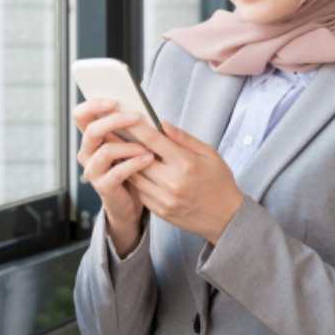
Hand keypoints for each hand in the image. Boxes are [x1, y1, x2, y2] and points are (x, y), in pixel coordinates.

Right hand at [73, 100, 156, 242]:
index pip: (80, 115)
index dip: (93, 105)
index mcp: (92, 137)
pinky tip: (149, 158)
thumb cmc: (133, 164)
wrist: (133, 200)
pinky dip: (135, 163)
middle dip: (115, 120)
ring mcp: (93, 170)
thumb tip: (139, 104)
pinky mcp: (104, 186)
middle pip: (92, 130)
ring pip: (105, 150)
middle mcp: (87, 152)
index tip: (114, 100)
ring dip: (129, 145)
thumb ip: (130, 125)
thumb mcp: (131, 141)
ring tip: (148, 144)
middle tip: (137, 116)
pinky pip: (117, 171)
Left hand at [122, 117, 243, 244]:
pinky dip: (131, 179)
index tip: (122, 116)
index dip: (135, 127)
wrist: (227, 218)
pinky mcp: (160, 211)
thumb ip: (184, 138)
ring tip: (111, 147)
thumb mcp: (210, 154)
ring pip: (134, 176)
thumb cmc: (220, 182)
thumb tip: (162, 123)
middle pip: (137, 158)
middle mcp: (172, 182)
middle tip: (107, 129)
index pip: (153, 141)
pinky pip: (139, 192)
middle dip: (121, 142)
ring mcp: (164, 199)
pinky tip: (125, 169)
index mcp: (186, 164)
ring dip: (122, 161)